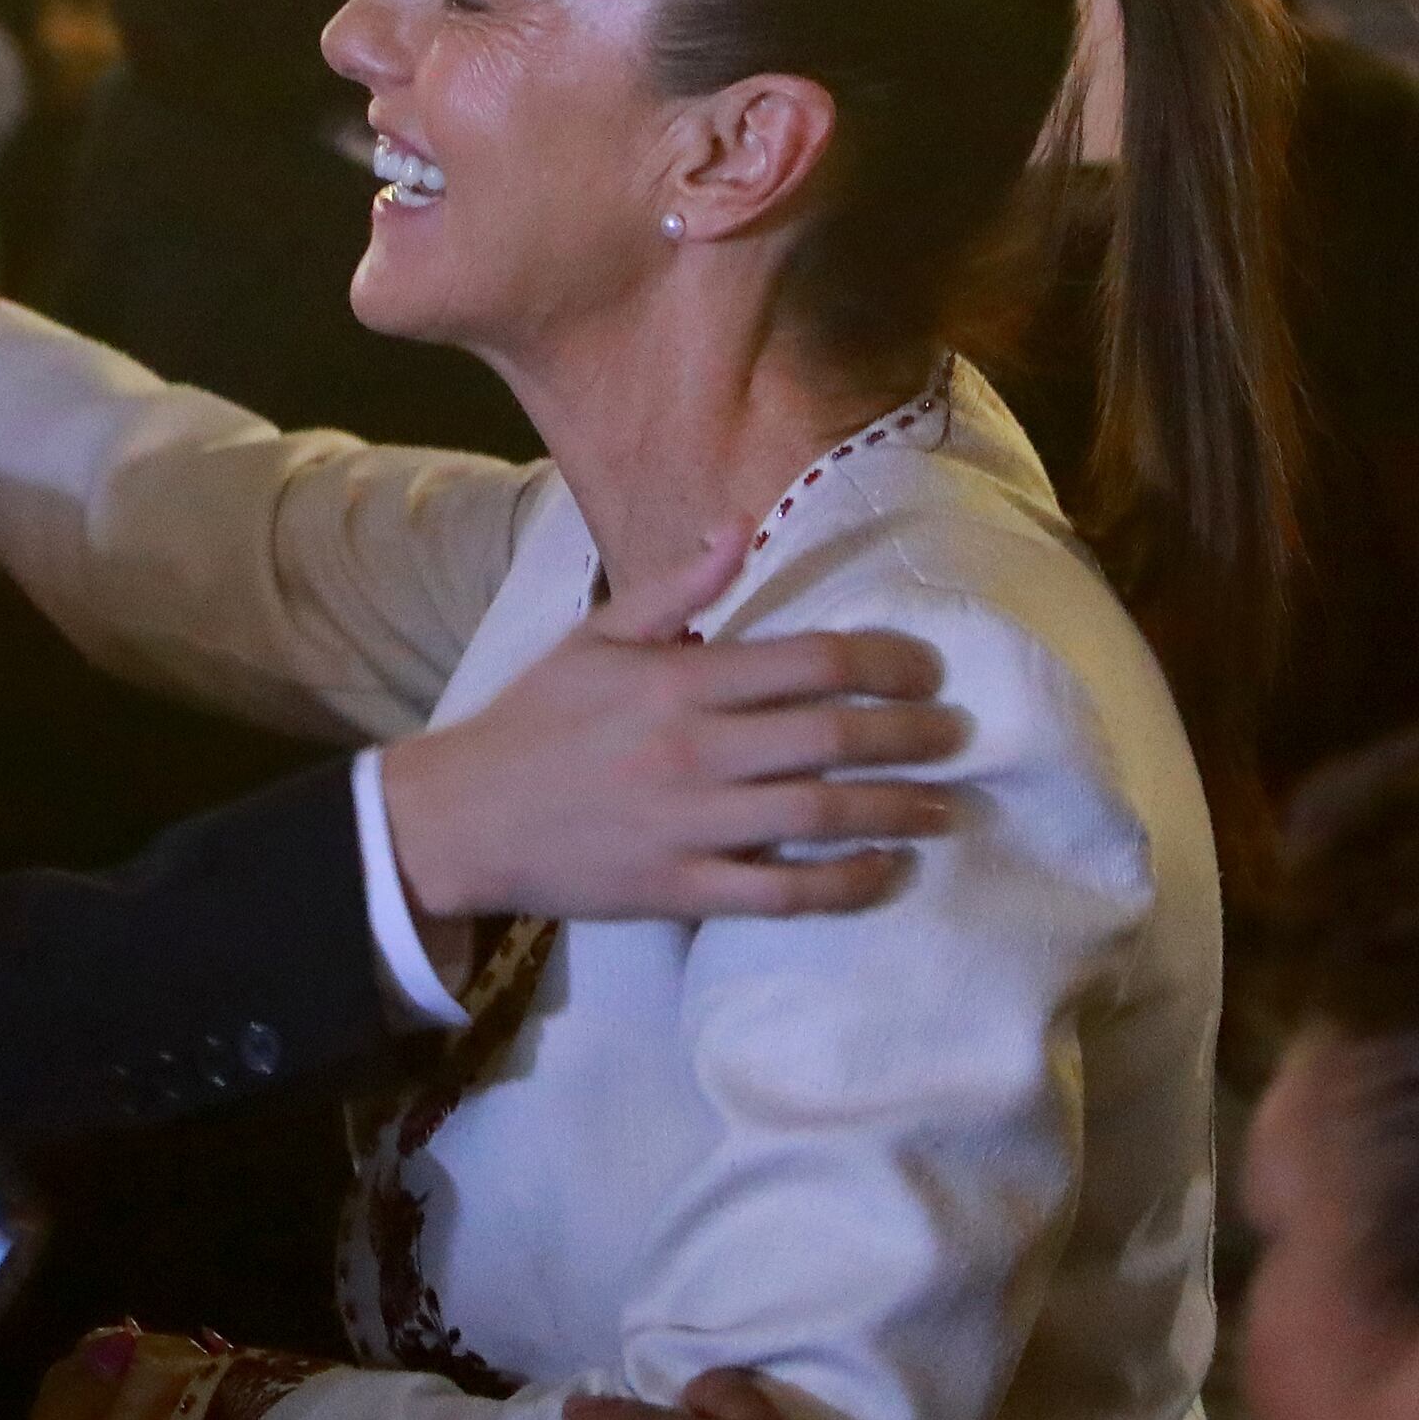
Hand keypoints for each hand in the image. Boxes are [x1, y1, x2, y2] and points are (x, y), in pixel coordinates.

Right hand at [375, 517, 965, 930]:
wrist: (460, 818)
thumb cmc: (536, 721)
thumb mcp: (596, 636)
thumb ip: (676, 589)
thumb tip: (742, 527)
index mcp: (678, 679)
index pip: (811, 660)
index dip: (886, 662)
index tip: (928, 670)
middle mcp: (694, 749)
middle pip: (833, 737)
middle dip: (912, 735)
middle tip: (958, 736)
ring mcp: (689, 824)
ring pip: (820, 815)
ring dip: (897, 808)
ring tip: (943, 806)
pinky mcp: (679, 889)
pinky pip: (782, 891)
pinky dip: (845, 884)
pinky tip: (887, 870)